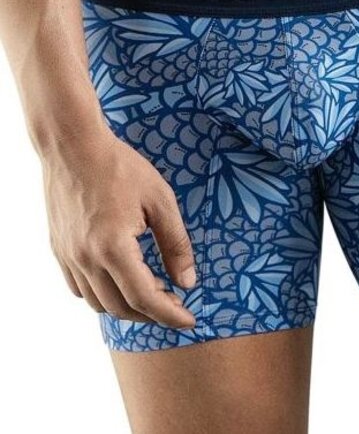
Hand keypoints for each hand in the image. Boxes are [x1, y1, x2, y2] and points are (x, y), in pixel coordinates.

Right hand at [43, 127, 196, 328]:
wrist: (74, 147)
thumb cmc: (121, 168)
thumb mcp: (161, 201)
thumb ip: (176, 244)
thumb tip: (187, 281)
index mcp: (114, 247)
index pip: (145, 299)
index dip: (170, 315)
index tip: (190, 320)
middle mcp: (86, 259)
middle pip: (121, 308)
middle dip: (152, 314)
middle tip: (176, 305)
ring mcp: (68, 256)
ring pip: (99, 303)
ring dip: (128, 306)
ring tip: (153, 292)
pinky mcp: (59, 250)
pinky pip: (80, 288)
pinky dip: (103, 295)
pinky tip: (122, 280)